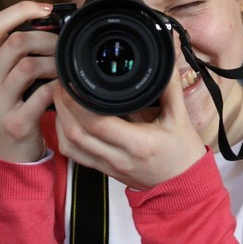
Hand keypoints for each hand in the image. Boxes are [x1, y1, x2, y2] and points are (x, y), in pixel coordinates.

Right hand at [0, 1, 57, 162]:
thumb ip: (16, 58)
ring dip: (55, 63)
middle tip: (63, 45)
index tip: (46, 8)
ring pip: (28, 66)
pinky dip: (59, 88)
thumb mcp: (2, 82)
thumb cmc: (10, 111)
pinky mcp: (16, 124)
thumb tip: (49, 26)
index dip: (21, 10)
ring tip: (65, 68)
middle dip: (47, 38)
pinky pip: (42, 96)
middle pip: (15, 42)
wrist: (3, 157)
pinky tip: (65, 88)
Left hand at [53, 64, 206, 189]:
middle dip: (62, 105)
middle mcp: (119, 157)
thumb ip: (170, 86)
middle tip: (62, 82)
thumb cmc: (183, 152)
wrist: (183, 186)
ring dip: (59, 119)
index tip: (73, 81)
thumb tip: (167, 57)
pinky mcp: (103, 170)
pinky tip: (66, 118)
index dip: (78, 102)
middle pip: (76, 133)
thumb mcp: (180, 117)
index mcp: (139, 143)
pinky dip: (64, 135)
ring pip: (70, 145)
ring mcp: (108, 166)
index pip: (98, 123)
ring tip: (60, 96)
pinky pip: (74, 154)